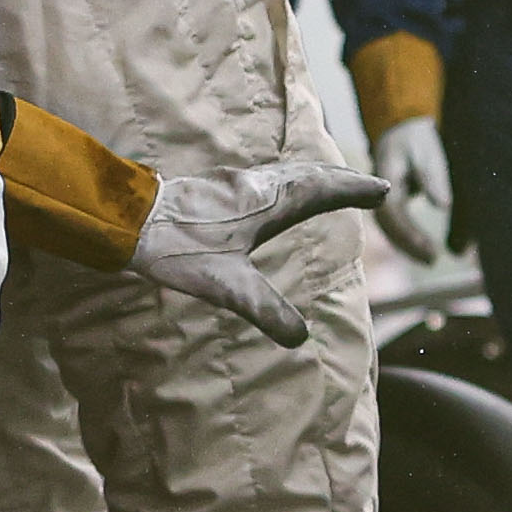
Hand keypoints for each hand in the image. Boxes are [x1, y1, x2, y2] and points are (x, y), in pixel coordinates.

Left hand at [135, 157, 390, 346]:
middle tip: (369, 184)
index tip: (384, 189)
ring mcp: (235, 182)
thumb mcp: (227, 286)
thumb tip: (301, 339)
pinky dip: (289, 180)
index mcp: (267, 202)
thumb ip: (265, 310)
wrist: (127, 220)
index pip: (322, 190)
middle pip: (309, 175)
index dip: (354, 190)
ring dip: (315, 177)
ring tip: (331, 184)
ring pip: (287, 173)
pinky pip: (267, 177)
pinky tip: (274, 193)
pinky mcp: (216, 187)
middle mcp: (256, 185)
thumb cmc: (177, 248)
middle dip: (341, 180)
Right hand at [370, 113, 454, 263]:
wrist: (402, 127)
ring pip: (389, 228)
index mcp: (385, 176)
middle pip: (387, 224)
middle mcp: (377, 189)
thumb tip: (444, 206)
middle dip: (408, 245)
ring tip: (431, 259)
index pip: (392, 211)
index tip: (429, 247)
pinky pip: (393, 224)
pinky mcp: (386, 201)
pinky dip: (406, 238)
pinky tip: (422, 250)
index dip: (409, 232)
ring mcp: (379, 196)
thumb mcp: (427, 153)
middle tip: (433, 259)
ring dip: (407, 246)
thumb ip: (433, 178)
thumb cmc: (417, 139)